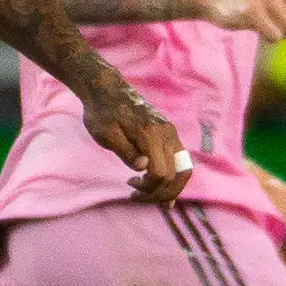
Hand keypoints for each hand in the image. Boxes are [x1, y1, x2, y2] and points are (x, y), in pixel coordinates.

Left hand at [83, 81, 187, 204]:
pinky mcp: (169, 135)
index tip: (130, 183)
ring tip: (149, 195)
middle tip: (135, 194)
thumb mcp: (106, 134)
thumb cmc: (102, 113)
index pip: (161, 173)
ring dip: (168, 188)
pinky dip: (174, 177)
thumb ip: (126, 152)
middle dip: (158, 192)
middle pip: (175, 175)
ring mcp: (171, 133)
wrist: (108, 90)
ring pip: (182, 170)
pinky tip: (164, 190)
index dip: (148, 187)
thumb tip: (143, 168)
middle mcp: (167, 134)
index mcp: (151, 134)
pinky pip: (179, 161)